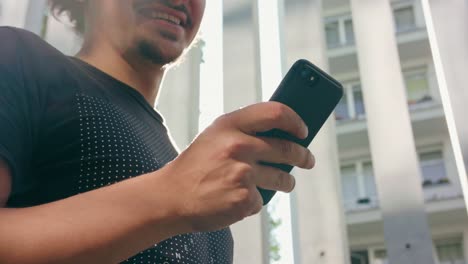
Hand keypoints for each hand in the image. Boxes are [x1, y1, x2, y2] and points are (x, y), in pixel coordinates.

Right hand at [163, 102, 314, 231]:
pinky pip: (263, 199)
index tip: (303, 131)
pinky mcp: (244, 198)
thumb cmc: (197, 165)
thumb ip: (245, 131)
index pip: (276, 113)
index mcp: (229, 125)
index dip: (295, 121)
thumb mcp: (215, 137)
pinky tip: (238, 198)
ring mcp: (242, 173)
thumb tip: (286, 135)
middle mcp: (238, 146)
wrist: (171, 197)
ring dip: (286, 182)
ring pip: (282, 178)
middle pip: (287, 149)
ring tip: (283, 183)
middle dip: (303, 156)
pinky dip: (255, 200)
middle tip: (307, 160)